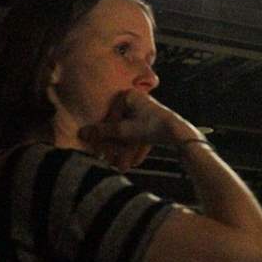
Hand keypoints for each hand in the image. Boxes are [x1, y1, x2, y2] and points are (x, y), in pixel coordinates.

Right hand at [78, 91, 192, 170]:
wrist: (180, 133)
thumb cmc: (151, 127)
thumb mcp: (123, 131)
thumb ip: (102, 132)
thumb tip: (81, 133)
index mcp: (129, 95)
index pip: (110, 116)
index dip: (105, 135)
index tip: (100, 150)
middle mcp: (139, 100)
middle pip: (121, 127)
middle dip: (116, 146)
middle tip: (110, 161)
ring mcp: (148, 111)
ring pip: (131, 133)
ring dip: (126, 150)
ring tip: (123, 166)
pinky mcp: (157, 122)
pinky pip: (142, 135)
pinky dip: (137, 147)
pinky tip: (135, 162)